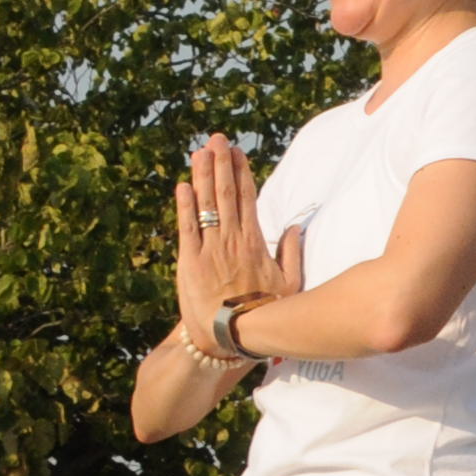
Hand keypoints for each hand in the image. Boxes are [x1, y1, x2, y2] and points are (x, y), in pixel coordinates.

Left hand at [170, 134, 271, 338]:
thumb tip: (292, 228)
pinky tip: (182, 186)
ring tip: (199, 152)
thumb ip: (291, 253)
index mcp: (254, 242)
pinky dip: (184, 205)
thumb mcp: (290, 284)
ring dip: (203, 176)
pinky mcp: (189, 262)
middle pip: (226, 193)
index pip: (247, 198)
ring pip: (206, 204)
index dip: (241, 172)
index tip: (236, 153)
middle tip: (216, 139)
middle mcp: (231, 240)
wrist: (233, 336)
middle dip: (221, 164)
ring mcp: (209, 249)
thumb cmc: (265, 313)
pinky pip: (186, 227)